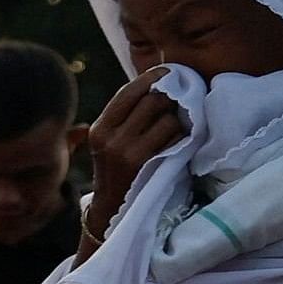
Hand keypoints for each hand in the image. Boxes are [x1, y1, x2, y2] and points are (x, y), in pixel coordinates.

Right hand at [84, 71, 186, 235]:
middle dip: (170, 98)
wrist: (112, 211)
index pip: (129, 91)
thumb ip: (126, 116)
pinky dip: (182, 138)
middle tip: (180, 101)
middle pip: (153, 99)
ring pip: (167, 117)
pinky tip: (178, 145)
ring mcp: (126, 151)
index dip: (152, 77)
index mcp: (100, 128)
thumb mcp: (108, 142)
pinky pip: (175, 137)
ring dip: (178, 121)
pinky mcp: (145, 163)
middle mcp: (110, 137)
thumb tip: (158, 81)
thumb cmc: (117, 171)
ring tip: (177, 129)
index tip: (169, 72)